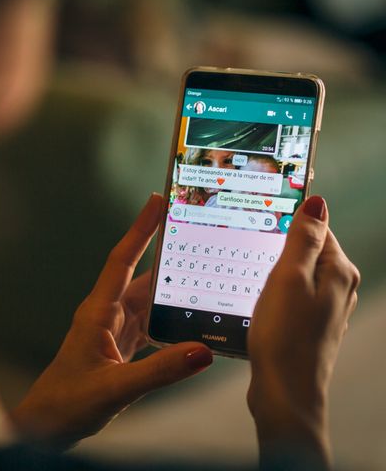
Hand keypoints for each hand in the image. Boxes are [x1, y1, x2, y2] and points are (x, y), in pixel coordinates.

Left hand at [11, 194, 212, 446]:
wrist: (47, 425)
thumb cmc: (67, 403)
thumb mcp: (115, 388)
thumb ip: (160, 371)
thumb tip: (203, 351)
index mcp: (97, 312)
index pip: (122, 261)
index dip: (140, 230)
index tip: (157, 201)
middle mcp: (106, 314)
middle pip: (140, 275)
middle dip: (165, 251)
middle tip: (194, 230)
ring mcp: (113, 329)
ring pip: (148, 299)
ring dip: (171, 287)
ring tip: (203, 269)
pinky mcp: (120, 346)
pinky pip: (150, 323)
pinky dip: (169, 318)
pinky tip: (190, 319)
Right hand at [247, 196, 359, 468]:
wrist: (285, 390)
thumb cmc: (285, 336)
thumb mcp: (289, 277)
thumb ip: (303, 238)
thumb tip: (316, 201)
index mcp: (338, 271)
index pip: (317, 228)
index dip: (288, 221)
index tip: (261, 222)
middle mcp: (339, 288)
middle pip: (308, 251)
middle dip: (279, 248)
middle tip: (252, 253)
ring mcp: (326, 308)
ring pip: (299, 274)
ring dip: (275, 272)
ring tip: (254, 279)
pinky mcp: (311, 324)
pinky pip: (294, 295)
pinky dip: (276, 292)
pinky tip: (261, 302)